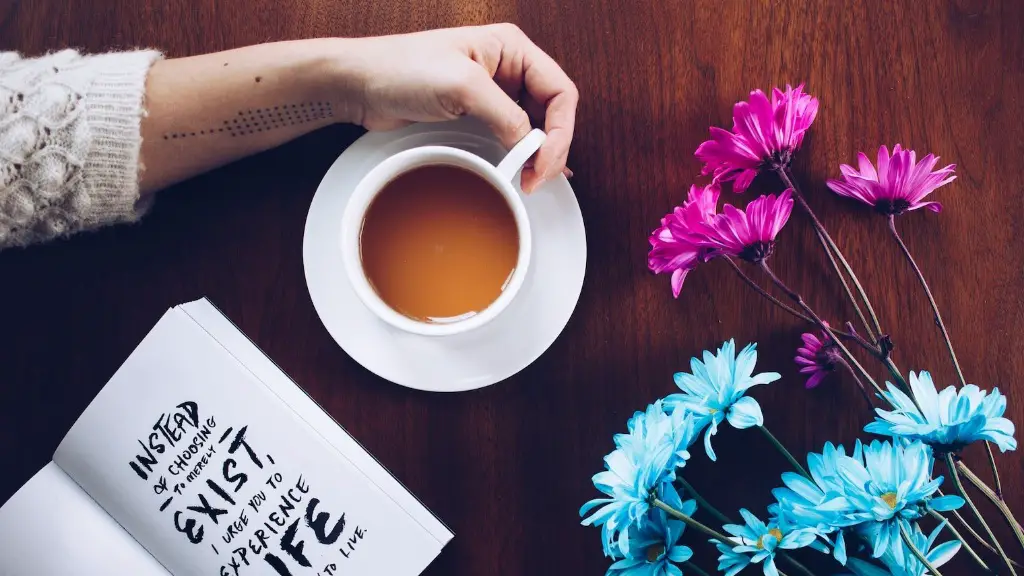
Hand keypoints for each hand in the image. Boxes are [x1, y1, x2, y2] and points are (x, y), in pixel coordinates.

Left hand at [335, 24, 577, 191]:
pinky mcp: (475, 113)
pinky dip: (522, 154)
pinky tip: (529, 170)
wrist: (360, 84)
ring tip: (531, 180)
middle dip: (551, 146)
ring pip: (534, 126)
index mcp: (512, 49)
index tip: (544, 161)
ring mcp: (493, 92)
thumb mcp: (463, 87)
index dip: (561, 130)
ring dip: (538, 154)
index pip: (560, 91)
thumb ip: (505, 115)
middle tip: (537, 178)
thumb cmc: (402, 68)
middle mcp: (507, 68)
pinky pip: (511, 135)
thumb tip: (533, 145)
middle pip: (552, 111)